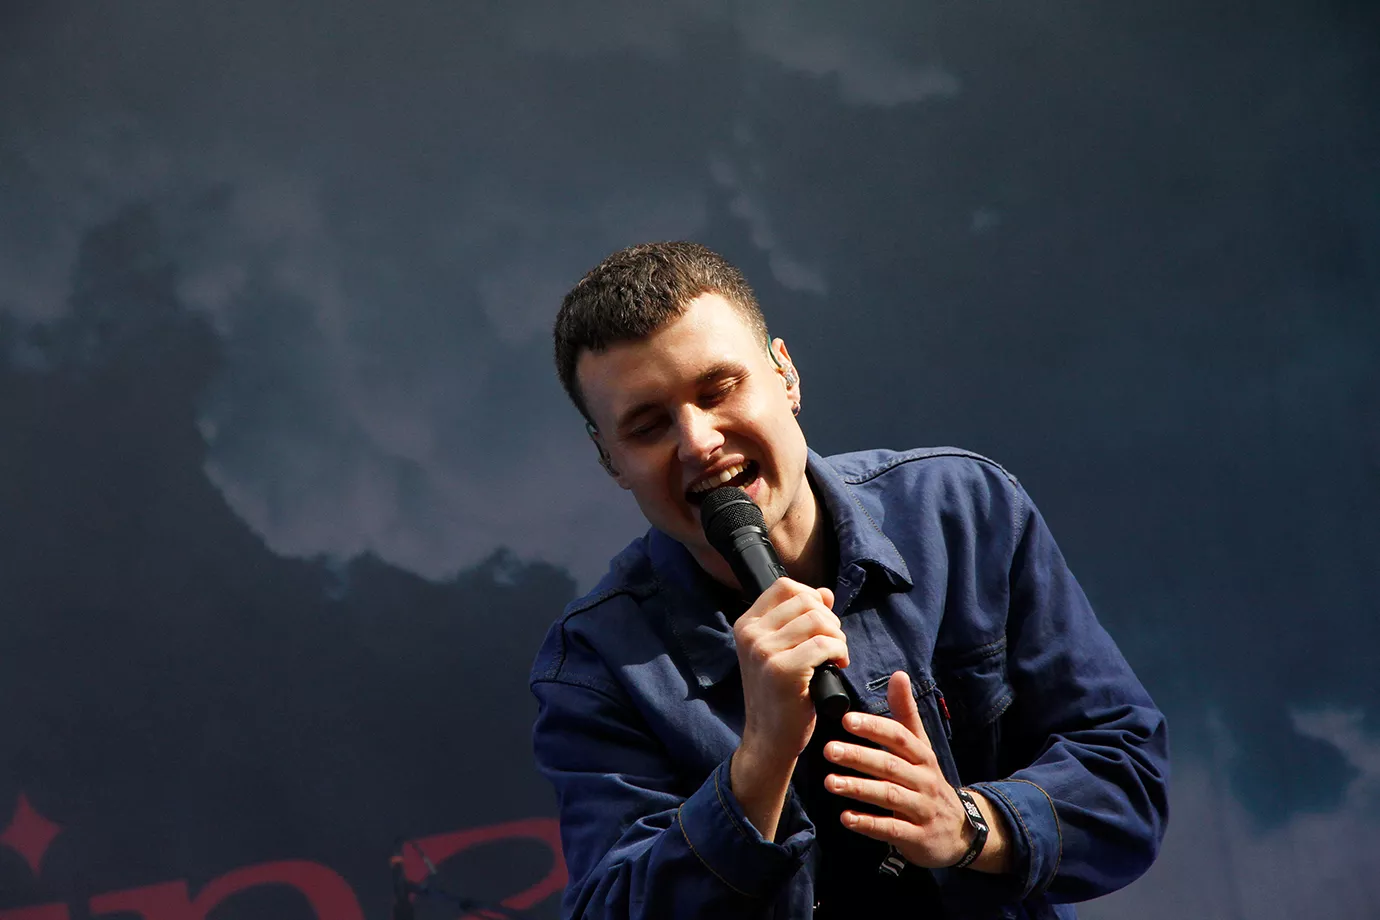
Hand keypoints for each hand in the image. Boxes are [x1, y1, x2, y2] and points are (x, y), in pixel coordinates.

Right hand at [734, 578, 845, 763]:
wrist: (769, 738)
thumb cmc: (779, 694)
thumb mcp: (780, 651)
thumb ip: (798, 620)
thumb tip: (825, 593)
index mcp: (746, 625)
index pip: (784, 586)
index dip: (811, 597)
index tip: (819, 623)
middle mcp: (751, 634)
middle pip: (806, 601)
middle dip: (829, 620)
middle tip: (831, 645)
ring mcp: (764, 652)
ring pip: (819, 621)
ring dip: (837, 638)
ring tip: (835, 656)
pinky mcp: (783, 670)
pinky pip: (824, 644)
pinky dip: (839, 652)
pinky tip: (838, 666)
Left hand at [823, 671, 1008, 871]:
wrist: (961, 832)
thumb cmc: (928, 781)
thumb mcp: (921, 747)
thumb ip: (906, 713)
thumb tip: (898, 674)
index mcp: (922, 756)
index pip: (898, 736)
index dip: (874, 727)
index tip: (846, 719)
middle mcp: (924, 780)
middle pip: (890, 765)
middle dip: (859, 756)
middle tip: (828, 750)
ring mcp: (922, 809)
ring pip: (890, 796)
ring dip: (859, 788)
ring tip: (830, 783)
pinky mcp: (917, 837)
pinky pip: (892, 829)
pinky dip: (869, 823)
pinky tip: (846, 818)